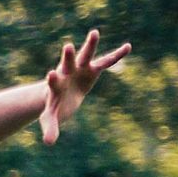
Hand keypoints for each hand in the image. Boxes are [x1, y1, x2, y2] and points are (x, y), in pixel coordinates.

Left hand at [39, 29, 130, 144]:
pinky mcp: (93, 69)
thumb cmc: (55, 106)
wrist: (62, 95)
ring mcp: (80, 69)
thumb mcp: (51, 118)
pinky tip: (128, 47)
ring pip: (86, 55)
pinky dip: (116, 55)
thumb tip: (49, 143)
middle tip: (68, 46)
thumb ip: (50, 128)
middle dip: (68, 56)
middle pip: (68, 62)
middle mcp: (67, 73)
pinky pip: (106, 62)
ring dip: (90, 45)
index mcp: (56, 85)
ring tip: (94, 32)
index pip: (54, 81)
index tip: (51, 74)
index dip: (53, 79)